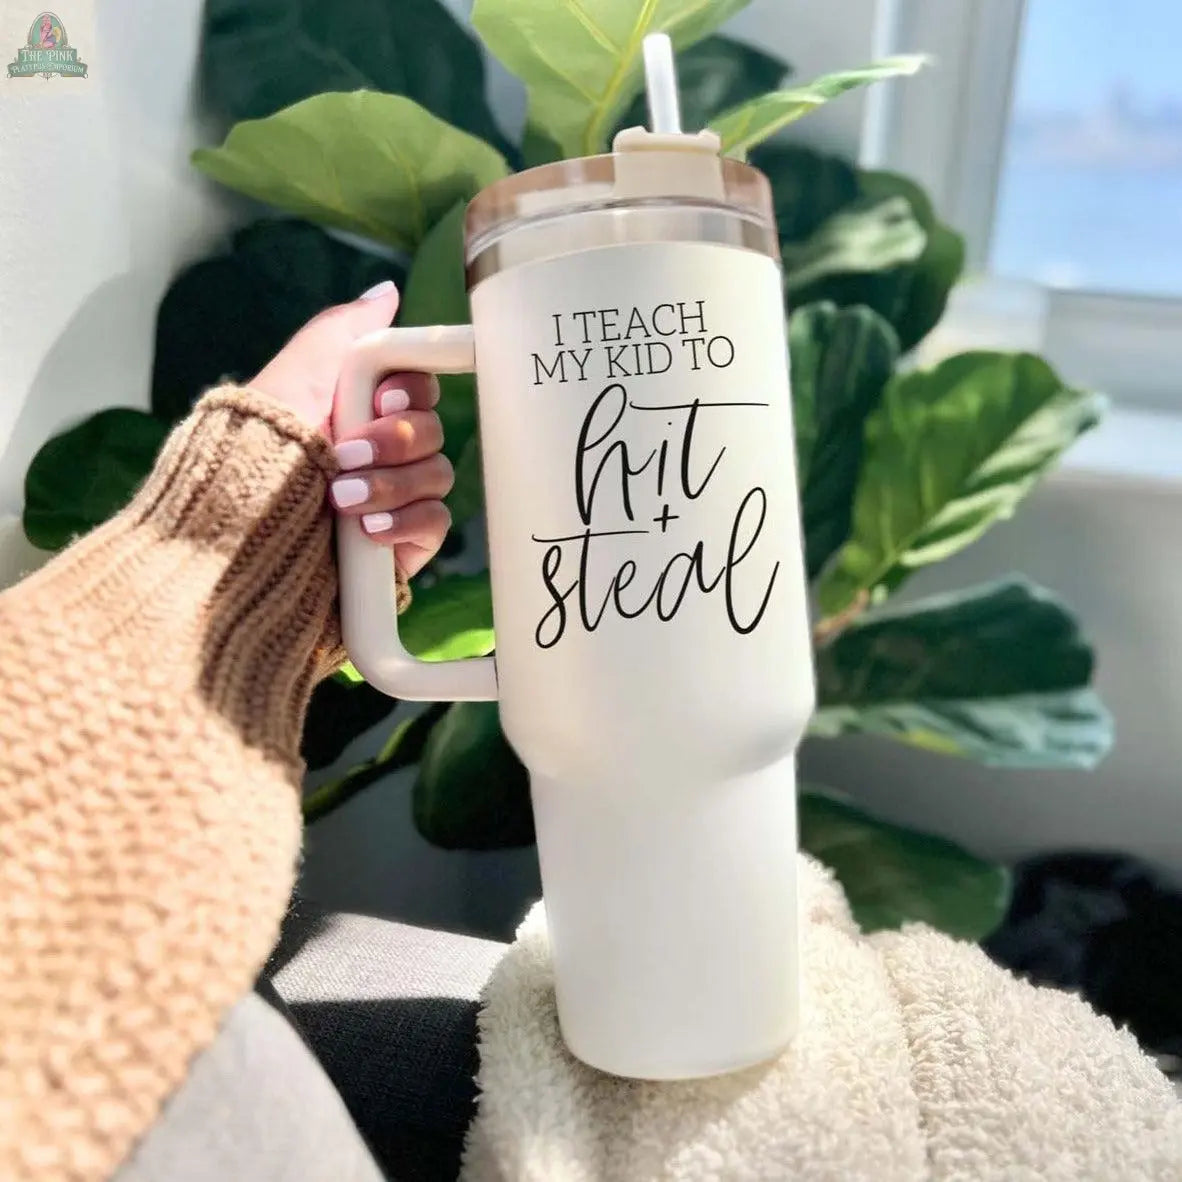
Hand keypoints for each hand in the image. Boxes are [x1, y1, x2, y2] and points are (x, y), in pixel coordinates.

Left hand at [250, 280, 453, 576]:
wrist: (240, 531)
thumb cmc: (259, 446)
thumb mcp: (297, 373)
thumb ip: (346, 330)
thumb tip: (388, 292)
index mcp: (359, 410)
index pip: (419, 389)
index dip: (413, 390)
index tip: (385, 396)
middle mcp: (379, 454)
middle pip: (431, 430)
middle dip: (393, 439)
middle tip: (346, 452)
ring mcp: (394, 500)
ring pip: (436, 475)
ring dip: (391, 483)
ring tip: (340, 497)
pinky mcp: (401, 545)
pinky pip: (435, 522)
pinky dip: (405, 521)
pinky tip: (367, 528)